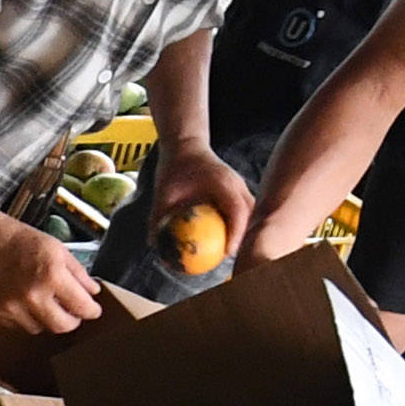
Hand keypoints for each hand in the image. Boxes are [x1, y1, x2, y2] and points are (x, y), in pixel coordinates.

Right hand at [0, 218, 102, 344]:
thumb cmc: (18, 239)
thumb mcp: (57, 248)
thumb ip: (78, 273)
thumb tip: (92, 293)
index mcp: (51, 274)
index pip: (82, 307)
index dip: (91, 310)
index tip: (92, 309)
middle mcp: (32, 294)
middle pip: (62, 327)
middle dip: (71, 320)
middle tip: (72, 312)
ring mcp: (12, 307)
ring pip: (40, 329)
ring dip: (46, 319)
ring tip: (44, 302)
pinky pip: (18, 325)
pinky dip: (26, 317)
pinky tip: (23, 300)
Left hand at [149, 139, 251, 278]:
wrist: (184, 146)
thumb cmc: (173, 168)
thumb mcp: (162, 191)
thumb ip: (158, 216)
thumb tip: (153, 244)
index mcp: (222, 182)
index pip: (237, 210)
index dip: (236, 234)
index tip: (228, 253)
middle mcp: (236, 183)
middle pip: (251, 215)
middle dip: (246, 238)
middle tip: (231, 259)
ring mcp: (239, 186)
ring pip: (251, 213)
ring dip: (244, 233)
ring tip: (231, 254)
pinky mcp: (237, 189)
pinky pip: (242, 210)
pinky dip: (238, 226)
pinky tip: (226, 243)